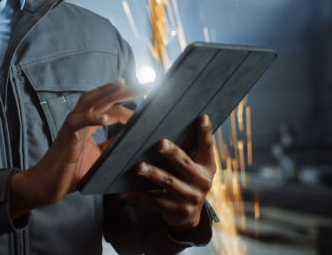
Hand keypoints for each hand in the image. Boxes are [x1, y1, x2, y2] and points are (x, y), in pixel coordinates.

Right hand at [10, 78, 143, 217]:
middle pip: (103, 97)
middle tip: (147, 85)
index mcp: (89, 123)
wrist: (49, 185)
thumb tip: (131, 140)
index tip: (150, 107)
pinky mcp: (66, 136)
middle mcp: (81, 119)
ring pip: (89, 101)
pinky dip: (91, 117)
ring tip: (122, 83)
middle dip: (124, 89)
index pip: (111, 107)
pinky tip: (105, 117)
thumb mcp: (99, 157)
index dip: (130, 106)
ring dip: (106, 91)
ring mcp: (72, 125)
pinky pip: (78, 122)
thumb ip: (111, 146)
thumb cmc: (71, 171)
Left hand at [119, 114, 215, 232]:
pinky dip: (138, 195)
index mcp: (207, 166)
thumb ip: (189, 149)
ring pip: (168, 182)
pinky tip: (124, 191)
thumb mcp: (196, 166)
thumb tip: (170, 121)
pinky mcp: (175, 210)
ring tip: (139, 166)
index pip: (207, 147)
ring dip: (152, 173)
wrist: (189, 214)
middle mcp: (201, 182)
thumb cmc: (188, 179)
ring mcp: (189, 197)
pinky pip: (153, 200)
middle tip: (160, 143)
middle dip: (172, 153)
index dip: (205, 132)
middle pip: (184, 164)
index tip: (202, 116)